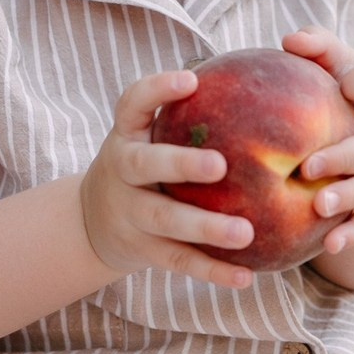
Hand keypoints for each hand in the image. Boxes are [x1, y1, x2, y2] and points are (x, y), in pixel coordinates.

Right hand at [80, 69, 254, 288]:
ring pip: (164, 218)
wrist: (93, 219)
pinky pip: (178, 260)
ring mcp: (128, 211)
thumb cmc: (143, 160)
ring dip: (205, 226)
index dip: (158, 89)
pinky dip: (211, 270)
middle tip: (221, 165)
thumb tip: (260, 78)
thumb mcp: (149, 132)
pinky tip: (245, 275)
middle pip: (144, 163)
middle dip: (180, 164)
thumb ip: (188, 114)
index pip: (132, 102)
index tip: (191, 79)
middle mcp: (121, 168)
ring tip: (245, 231)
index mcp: (126, 133)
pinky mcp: (141, 248)